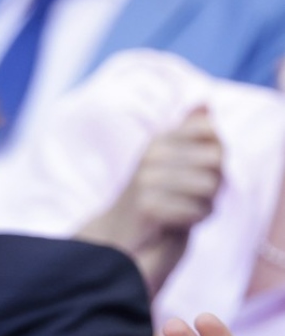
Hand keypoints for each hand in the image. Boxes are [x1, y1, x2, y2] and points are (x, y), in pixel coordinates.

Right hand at [81, 105, 222, 293]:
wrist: (118, 232)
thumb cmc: (152, 195)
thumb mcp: (168, 159)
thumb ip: (188, 131)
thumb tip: (204, 103)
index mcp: (159, 140)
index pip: (211, 131)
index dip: (218, 152)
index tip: (204, 169)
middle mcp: (152, 155)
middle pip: (215, 159)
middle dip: (217, 181)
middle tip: (201, 196)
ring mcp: (147, 180)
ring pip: (208, 185)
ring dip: (207, 203)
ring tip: (192, 209)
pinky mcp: (147, 206)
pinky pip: (194, 209)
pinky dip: (195, 219)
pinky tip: (182, 222)